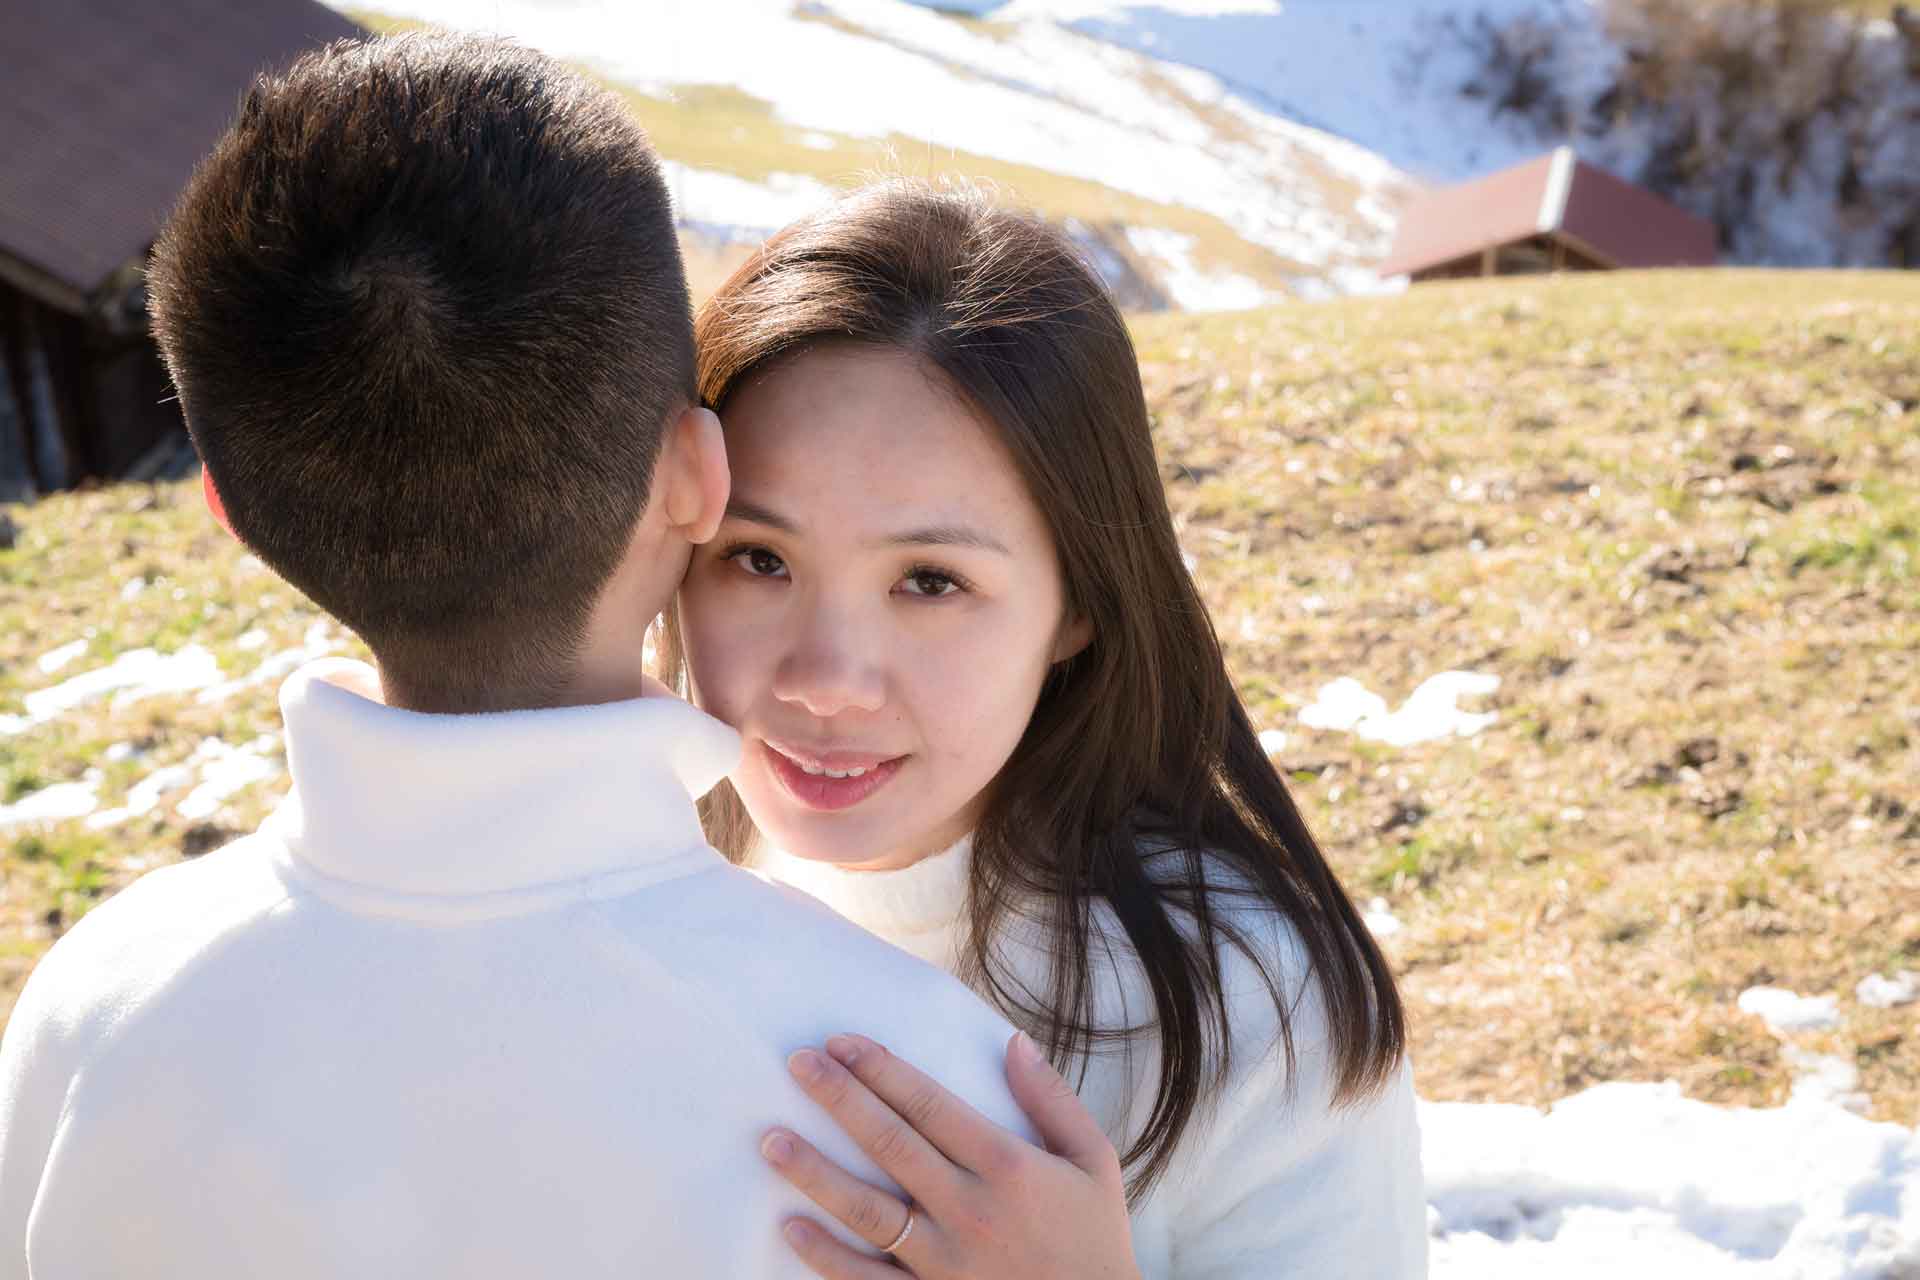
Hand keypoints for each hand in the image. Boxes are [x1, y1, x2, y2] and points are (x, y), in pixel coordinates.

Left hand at [763, 1031, 1140, 1278]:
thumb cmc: (1095, 1239)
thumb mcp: (1094, 1162)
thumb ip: (1052, 1100)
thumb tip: (1012, 1042)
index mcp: (1007, 1166)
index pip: (929, 1103)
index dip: (880, 1068)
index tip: (841, 1042)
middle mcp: (969, 1209)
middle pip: (889, 1142)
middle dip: (839, 1098)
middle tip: (797, 1063)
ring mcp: (944, 1261)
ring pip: (866, 1210)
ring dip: (815, 1172)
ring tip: (772, 1140)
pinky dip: (826, 1256)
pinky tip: (791, 1226)